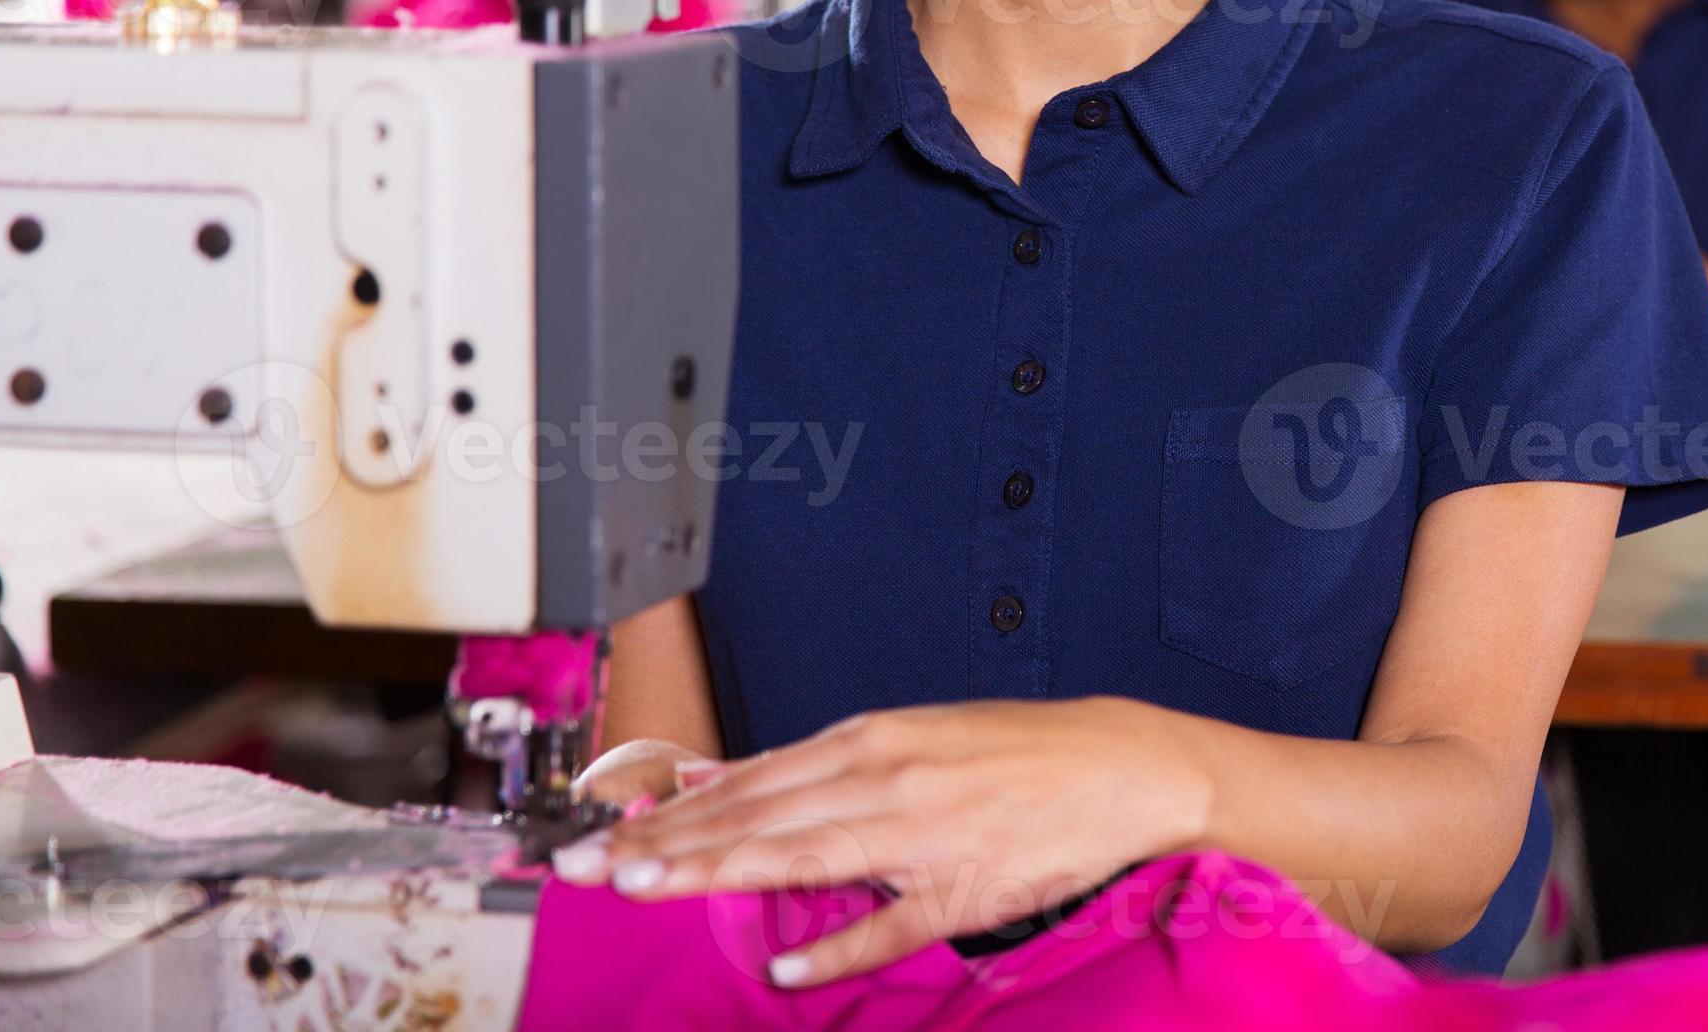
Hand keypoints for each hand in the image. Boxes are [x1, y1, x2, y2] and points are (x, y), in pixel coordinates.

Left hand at [549, 697, 1214, 987]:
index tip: (599, 833)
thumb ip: (820, 768)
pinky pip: (894, 924)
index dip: (667, 811)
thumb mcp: (912, 738)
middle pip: (756, 816)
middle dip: (664, 842)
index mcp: (872, 740)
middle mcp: (887, 778)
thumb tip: (728, 783)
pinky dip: (841, 947)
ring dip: (720, 869)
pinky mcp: (966, 887)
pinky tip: (791, 970)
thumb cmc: (1014, 752)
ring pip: (804, 854)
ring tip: (647, 888)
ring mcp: (925, 835)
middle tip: (587, 866)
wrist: (1120, 763)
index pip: (746, 782)